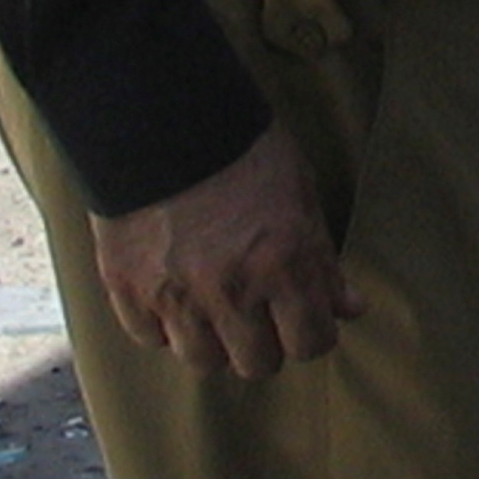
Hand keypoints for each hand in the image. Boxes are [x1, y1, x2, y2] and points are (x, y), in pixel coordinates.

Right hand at [87, 124, 361, 378]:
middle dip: (264, 342)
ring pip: (201, 360)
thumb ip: (322, 259)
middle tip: (258, 312)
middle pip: (256, 365)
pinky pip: (149, 337)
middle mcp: (231, 290)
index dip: (311, 332)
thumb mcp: (299, 194)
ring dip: (212, 339)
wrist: (159, 114)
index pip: (310, 345)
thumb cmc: (242, 148)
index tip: (304, 317)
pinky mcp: (128, 288)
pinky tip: (172, 289)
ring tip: (212, 302)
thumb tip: (350, 308)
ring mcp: (175, 294)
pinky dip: (162, 322)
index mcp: (283, 265)